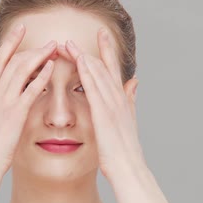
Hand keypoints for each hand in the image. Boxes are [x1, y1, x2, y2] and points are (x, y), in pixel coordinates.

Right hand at [0, 24, 57, 175]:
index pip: (0, 58)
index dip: (11, 41)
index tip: (22, 28)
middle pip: (14, 60)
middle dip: (33, 48)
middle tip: (50, 41)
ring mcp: (5, 101)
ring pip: (22, 70)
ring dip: (40, 56)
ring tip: (54, 49)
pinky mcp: (15, 113)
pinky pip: (30, 90)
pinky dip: (41, 77)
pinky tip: (51, 68)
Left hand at [63, 28, 144, 179]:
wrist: (129, 169)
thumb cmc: (124, 150)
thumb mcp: (128, 120)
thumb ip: (130, 99)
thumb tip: (134, 81)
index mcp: (121, 99)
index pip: (112, 69)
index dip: (106, 50)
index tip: (100, 34)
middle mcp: (118, 98)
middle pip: (102, 67)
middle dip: (88, 50)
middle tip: (72, 36)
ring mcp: (111, 104)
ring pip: (97, 73)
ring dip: (82, 56)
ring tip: (68, 43)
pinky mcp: (104, 113)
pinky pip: (93, 88)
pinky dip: (87, 72)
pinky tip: (78, 60)